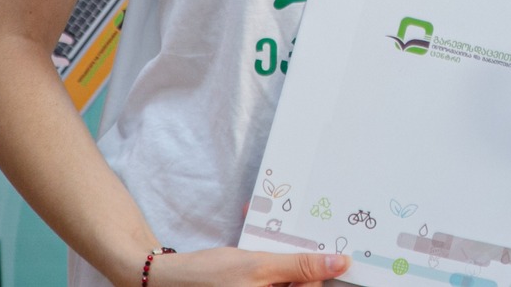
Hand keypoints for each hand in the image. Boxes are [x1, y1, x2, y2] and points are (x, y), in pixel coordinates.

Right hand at [137, 247, 347, 285]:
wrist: (170, 279)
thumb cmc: (211, 275)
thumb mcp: (259, 266)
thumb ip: (300, 265)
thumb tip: (340, 264)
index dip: (316, 266)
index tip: (317, 242)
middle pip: (299, 280)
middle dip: (294, 255)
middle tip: (280, 234)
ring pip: (284, 273)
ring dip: (279, 250)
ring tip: (261, 232)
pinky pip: (269, 272)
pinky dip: (265, 254)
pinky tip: (252, 232)